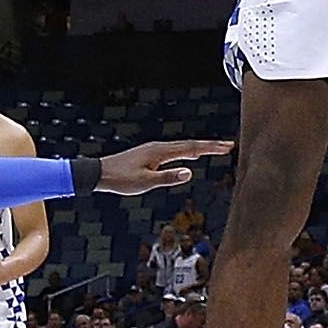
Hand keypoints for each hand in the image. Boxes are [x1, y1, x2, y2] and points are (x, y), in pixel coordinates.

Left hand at [95, 140, 234, 194]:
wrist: (99, 174)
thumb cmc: (120, 179)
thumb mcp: (145, 182)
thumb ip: (167, 178)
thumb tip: (189, 173)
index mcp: (160, 152)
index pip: (191, 148)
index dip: (210, 148)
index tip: (227, 147)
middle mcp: (159, 147)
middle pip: (189, 145)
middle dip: (209, 146)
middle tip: (228, 146)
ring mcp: (154, 150)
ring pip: (182, 147)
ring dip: (200, 148)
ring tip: (215, 149)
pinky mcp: (150, 155)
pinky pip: (174, 151)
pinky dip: (187, 152)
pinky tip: (190, 156)